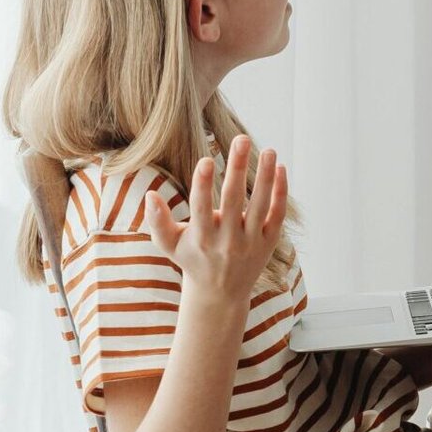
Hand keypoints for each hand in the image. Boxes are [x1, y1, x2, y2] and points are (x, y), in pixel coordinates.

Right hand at [144, 135, 287, 304]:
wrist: (221, 293)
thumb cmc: (192, 259)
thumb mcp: (170, 244)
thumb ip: (157, 221)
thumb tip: (150, 195)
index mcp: (201, 238)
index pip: (202, 208)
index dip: (203, 184)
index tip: (207, 159)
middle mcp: (228, 241)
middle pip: (234, 200)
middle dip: (238, 168)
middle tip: (241, 138)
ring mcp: (251, 242)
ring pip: (261, 205)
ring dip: (265, 176)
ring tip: (267, 149)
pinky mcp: (269, 241)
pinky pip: (277, 214)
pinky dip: (280, 192)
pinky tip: (280, 167)